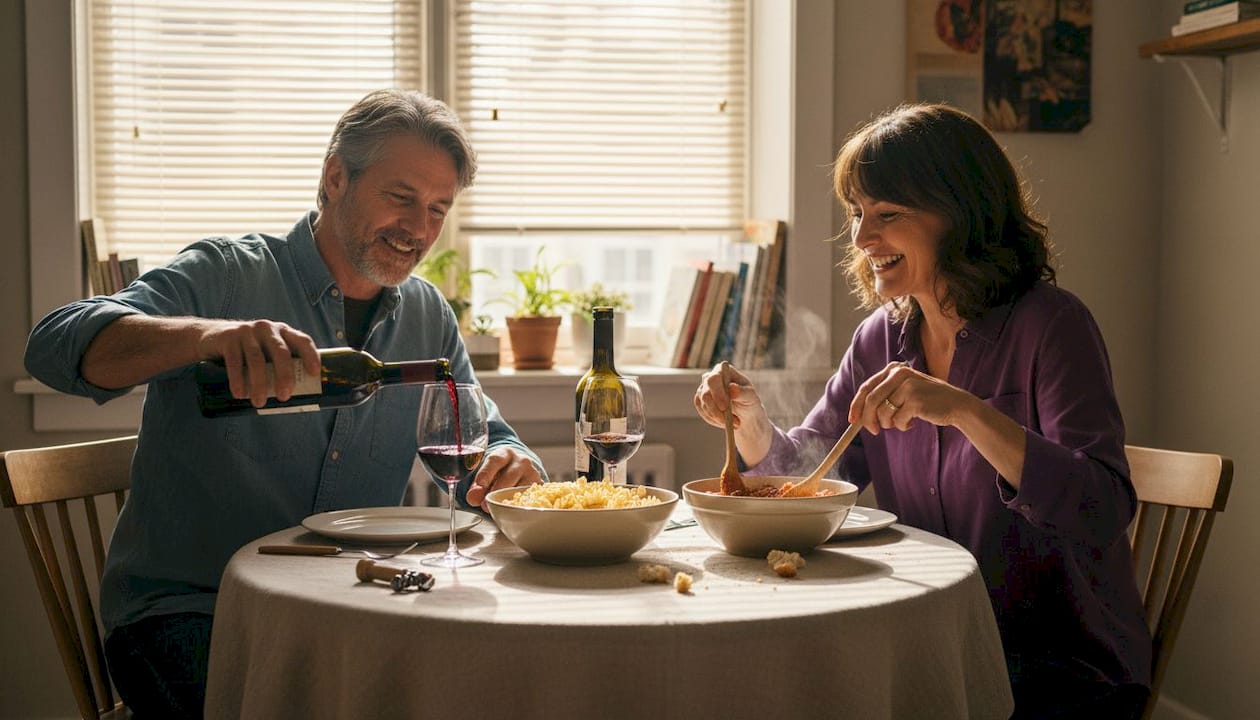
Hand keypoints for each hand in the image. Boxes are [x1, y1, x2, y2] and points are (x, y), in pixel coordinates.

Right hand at [196, 319, 320, 407]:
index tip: (314, 374)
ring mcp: (247, 332)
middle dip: (284, 376)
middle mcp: (267, 329)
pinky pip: (235, 361)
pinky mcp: (228, 338)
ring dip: (259, 383)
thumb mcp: (265, 353)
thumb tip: (294, 397)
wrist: (209, 338)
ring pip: (257, 359)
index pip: (302, 341)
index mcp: (283, 332)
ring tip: (259, 402)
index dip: (311, 356)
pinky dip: (238, 379)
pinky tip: (240, 394)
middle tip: (284, 396)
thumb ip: (278, 366)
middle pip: (281, 352)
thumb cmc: (246, 351)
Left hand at [465, 447, 543, 511]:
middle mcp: (521, 461)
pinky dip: (520, 505)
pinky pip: (531, 497)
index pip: (495, 460)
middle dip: (496, 491)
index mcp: (504, 454)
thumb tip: (473, 497)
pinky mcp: (540, 486)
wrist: (518, 469)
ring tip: (498, 509)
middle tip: (485, 505)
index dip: (487, 472)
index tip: (479, 484)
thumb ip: (477, 486)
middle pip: (510, 475)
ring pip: (521, 488)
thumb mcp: (486, 475)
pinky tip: (512, 509)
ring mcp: (533, 473)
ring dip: (508, 500)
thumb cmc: (499, 472)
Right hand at [693, 362, 773, 466]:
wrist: (745, 414)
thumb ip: (742, 392)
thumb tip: (731, 388)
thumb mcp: (751, 397)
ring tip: (734, 423)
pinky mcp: (700, 401)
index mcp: (724, 371)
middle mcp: (710, 377)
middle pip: (705, 393)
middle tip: (728, 422)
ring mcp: (703, 389)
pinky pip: (702, 412)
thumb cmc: (749, 401)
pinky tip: (724, 422)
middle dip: (716, 409)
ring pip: (703, 405)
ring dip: (718, 417)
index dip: (717, 393)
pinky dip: (713, 419)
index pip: (714, 378)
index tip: (725, 407)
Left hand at [849, 362, 970, 434]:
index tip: (852, 420)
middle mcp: (899, 374)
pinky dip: (902, 426)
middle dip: (868, 420)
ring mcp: (907, 386)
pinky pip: (897, 421)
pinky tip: (914, 421)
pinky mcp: (915, 401)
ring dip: (890, 424)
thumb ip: (884, 397)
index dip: (857, 405)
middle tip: (874, 431)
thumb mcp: (904, 391)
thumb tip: (857, 416)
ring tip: (902, 421)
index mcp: (894, 370)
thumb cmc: (928, 401)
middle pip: (871, 401)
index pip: (866, 388)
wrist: (956, 405)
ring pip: (883, 413)